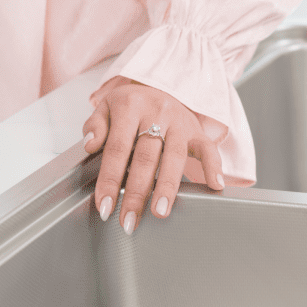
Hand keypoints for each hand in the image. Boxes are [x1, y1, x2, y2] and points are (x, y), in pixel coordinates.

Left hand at [82, 77, 224, 234]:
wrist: (160, 88)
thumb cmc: (132, 105)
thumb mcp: (107, 107)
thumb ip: (96, 126)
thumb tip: (91, 145)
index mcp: (130, 106)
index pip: (117, 148)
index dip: (110, 179)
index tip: (105, 206)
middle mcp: (157, 112)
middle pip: (146, 157)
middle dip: (136, 192)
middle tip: (130, 219)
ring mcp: (180, 122)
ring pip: (174, 157)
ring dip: (167, 187)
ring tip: (160, 212)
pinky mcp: (197, 130)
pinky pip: (208, 148)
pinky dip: (214, 167)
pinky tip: (215, 186)